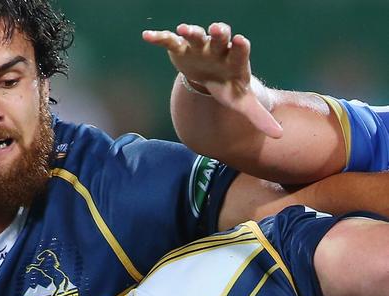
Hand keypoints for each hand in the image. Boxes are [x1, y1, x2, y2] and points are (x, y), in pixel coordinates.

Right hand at [143, 22, 282, 138]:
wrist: (209, 77)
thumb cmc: (227, 88)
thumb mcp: (241, 103)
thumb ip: (259, 117)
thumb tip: (279, 135)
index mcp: (234, 61)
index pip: (239, 52)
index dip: (240, 47)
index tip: (241, 41)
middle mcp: (218, 49)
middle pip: (220, 37)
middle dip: (219, 33)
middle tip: (217, 29)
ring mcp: (199, 47)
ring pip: (196, 35)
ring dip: (191, 32)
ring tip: (184, 29)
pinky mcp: (181, 48)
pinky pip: (170, 40)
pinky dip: (159, 37)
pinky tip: (147, 36)